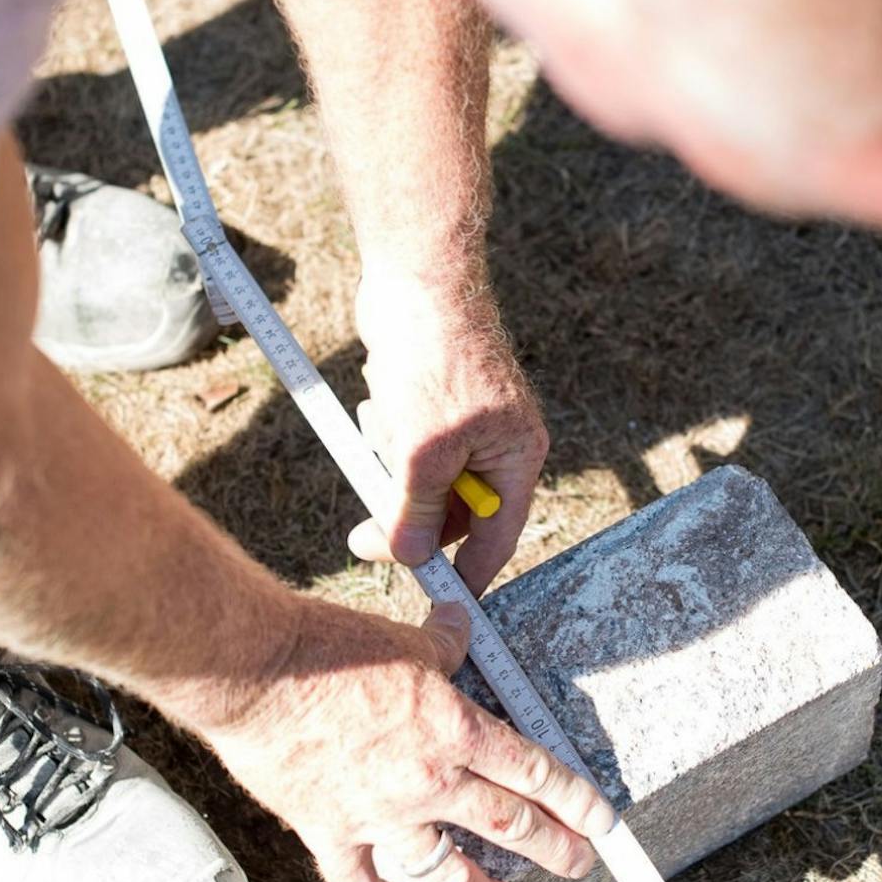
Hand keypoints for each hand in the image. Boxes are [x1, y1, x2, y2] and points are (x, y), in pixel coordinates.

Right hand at [206, 600, 615, 881]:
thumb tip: (459, 628)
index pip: (533, 772)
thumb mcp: (404, 641)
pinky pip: (356, 877)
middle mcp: (428, 781)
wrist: (256, 671)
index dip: (574, 800)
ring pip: (443, 871)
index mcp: (455, 731)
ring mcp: (380, 814)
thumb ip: (441, 647)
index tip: (599, 823)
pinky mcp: (330, 830)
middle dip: (551, 850)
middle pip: (506, 826)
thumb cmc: (329, 647)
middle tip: (576, 866)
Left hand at [350, 273, 546, 594]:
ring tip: (384, 421)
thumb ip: (417, 512)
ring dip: (391, 464)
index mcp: (518, 457)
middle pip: (452, 514)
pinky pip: (405, 446)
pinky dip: (386, 433)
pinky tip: (382, 398)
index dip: (466, 574)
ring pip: (420, 480)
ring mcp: (466, 424)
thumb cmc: (434, 356)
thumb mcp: (422, 451)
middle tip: (363, 533)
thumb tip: (410, 560)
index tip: (434, 604)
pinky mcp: (433, 404)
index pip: (497, 537)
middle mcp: (500, 444)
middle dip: (407, 512)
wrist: (415, 278)